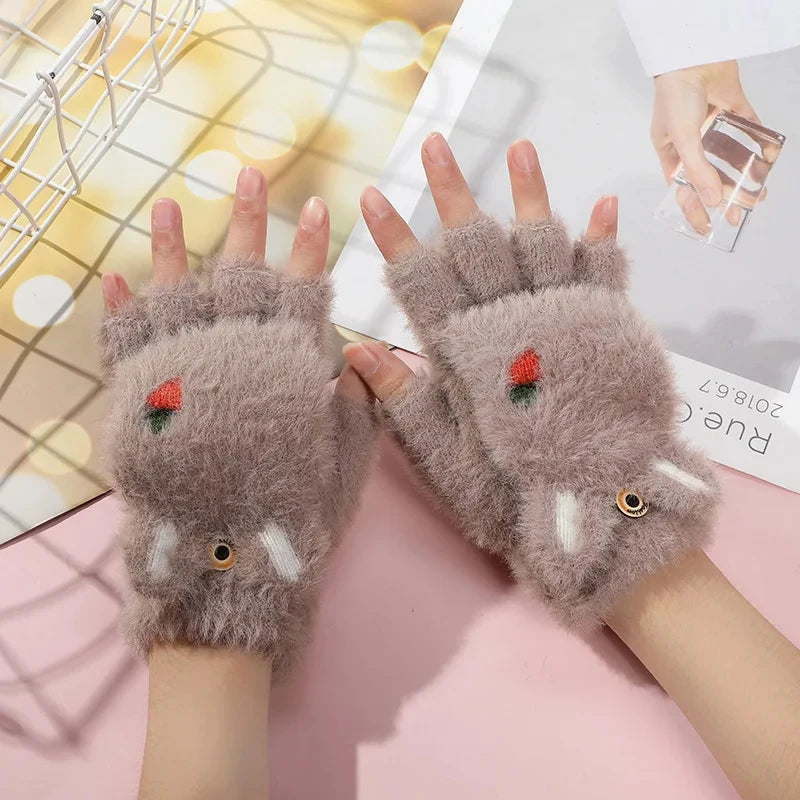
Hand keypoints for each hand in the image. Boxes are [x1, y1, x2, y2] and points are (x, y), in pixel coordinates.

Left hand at [99, 167, 376, 669]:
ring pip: (176, 291)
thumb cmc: (296, 510)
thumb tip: (353, 351)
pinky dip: (120, 309)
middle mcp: (233, 352)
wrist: (226, 561)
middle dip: (250, 220)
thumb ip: (355, 396)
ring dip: (176, 245)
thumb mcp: (348, 455)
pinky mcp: (140, 397)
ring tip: (172, 205)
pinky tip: (118, 278)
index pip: (306, 287)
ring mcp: (181, 369)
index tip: (321, 207)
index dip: (315, 246)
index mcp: (287, 364)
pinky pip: (125, 342)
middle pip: (242, 271)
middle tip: (249, 174)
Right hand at [344, 134, 718, 627]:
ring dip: (529, 193)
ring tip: (520, 148)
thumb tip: (355, 349)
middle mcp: (514, 323)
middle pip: (476, 245)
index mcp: (467, 353)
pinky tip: (602, 204)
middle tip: (435, 145)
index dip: (393, 239)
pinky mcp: (609, 331)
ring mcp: (565, 320)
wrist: (602, 513)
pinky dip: (604, 238)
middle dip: (451, 193)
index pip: (419, 282)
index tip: (370, 198)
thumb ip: (402, 401)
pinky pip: (607, 273)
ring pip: (541, 241)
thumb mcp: (444, 461)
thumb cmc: (515, 494)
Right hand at [652, 60, 759, 231]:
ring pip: (731, 157)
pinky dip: (760, 143)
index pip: (683, 189)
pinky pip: (749, 130)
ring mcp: (713, 125)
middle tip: (739, 215)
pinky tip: (770, 158)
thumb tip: (713, 202)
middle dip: (724, 197)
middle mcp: (691, 142)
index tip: (706, 229)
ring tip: (758, 193)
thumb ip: (699, 171)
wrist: (692, 54)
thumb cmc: (676, 97)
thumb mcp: (683, 139)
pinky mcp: (733, 109)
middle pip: (710, 176)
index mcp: (670, 152)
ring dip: (744, 176)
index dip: (693, 210)